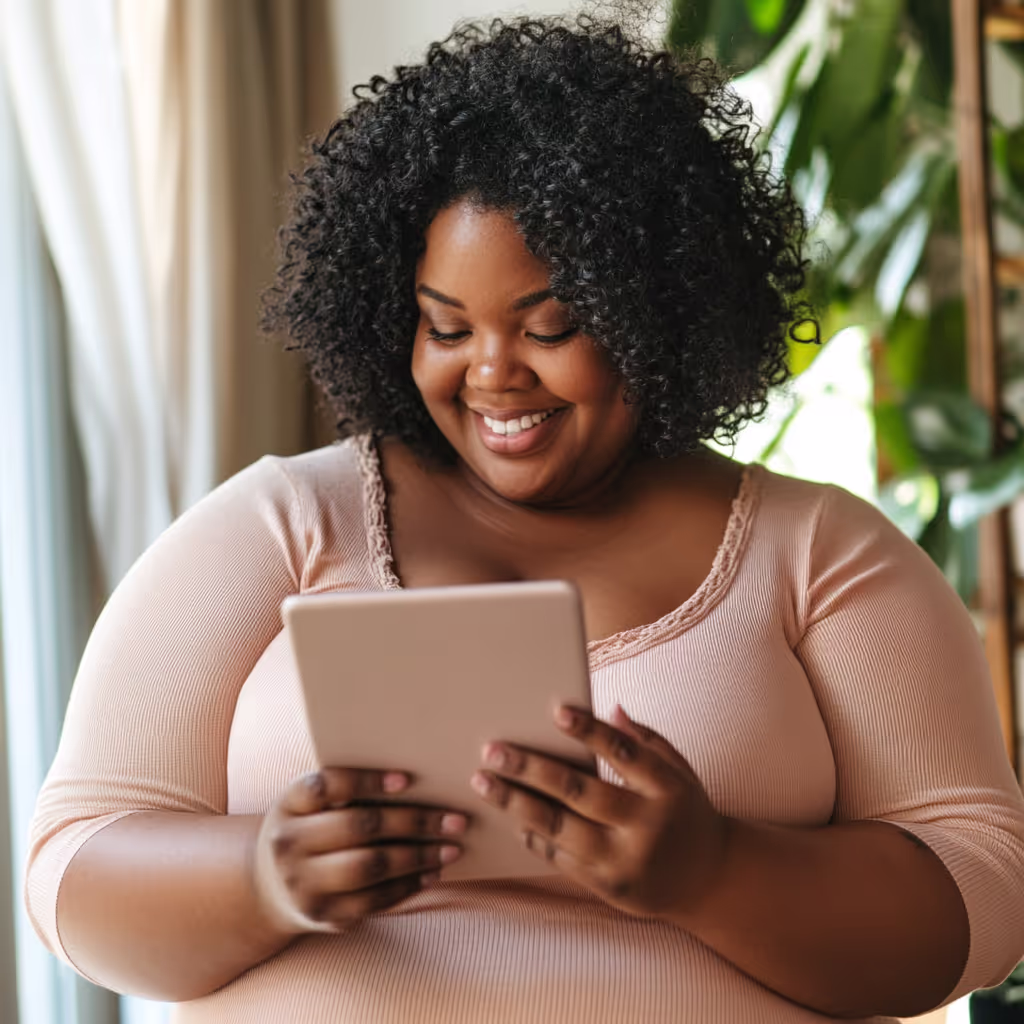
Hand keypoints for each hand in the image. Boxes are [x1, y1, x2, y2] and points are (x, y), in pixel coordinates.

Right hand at [253, 767, 467, 934]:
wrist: (267, 888)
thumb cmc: (307, 829)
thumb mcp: (308, 805)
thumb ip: (343, 791)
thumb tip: (414, 780)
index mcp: (289, 806)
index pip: (326, 786)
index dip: (366, 781)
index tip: (407, 780)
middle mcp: (289, 845)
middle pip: (358, 827)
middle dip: (413, 822)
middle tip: (455, 819)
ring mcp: (304, 885)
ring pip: (370, 867)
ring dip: (418, 857)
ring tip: (451, 848)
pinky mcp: (324, 916)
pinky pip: (373, 901)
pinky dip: (407, 887)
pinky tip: (431, 873)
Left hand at [471, 704, 727, 920]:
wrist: (709, 880)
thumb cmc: (685, 812)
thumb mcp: (680, 772)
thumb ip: (645, 741)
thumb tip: (610, 709)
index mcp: (667, 788)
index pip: (624, 753)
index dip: (590, 731)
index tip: (557, 711)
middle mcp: (647, 826)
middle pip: (580, 792)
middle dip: (531, 769)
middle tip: (493, 750)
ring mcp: (626, 861)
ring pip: (562, 829)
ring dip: (517, 803)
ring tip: (485, 783)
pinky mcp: (610, 888)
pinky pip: (562, 859)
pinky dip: (534, 837)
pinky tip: (512, 816)